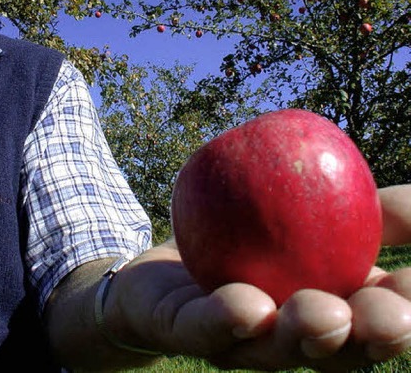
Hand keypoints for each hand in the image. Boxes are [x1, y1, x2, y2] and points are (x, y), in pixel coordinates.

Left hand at [104, 186, 410, 370]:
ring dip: (302, 334)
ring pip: (273, 347)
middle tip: (389, 319)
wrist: (169, 255)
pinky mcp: (182, 330)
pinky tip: (245, 306)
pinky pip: (204, 328)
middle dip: (368, 337)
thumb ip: (367, 208)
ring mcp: (235, 340)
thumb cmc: (251, 239)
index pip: (377, 319)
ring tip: (324, 314)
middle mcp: (287, 337)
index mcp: (326, 312)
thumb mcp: (312, 213)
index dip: (406, 311)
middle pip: (337, 348)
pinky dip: (225, 319)